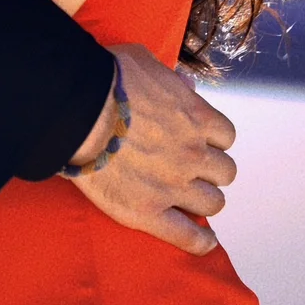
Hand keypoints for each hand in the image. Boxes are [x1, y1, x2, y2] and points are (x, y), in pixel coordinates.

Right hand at [66, 44, 235, 253]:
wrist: (78, 112)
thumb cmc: (107, 79)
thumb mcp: (144, 62)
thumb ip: (171, 78)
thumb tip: (188, 87)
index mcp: (195, 117)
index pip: (226, 136)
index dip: (212, 139)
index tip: (199, 140)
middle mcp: (192, 153)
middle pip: (225, 172)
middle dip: (210, 170)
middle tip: (192, 169)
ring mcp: (174, 186)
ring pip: (213, 204)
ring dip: (203, 199)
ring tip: (189, 198)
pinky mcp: (149, 212)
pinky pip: (188, 237)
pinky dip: (200, 242)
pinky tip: (204, 241)